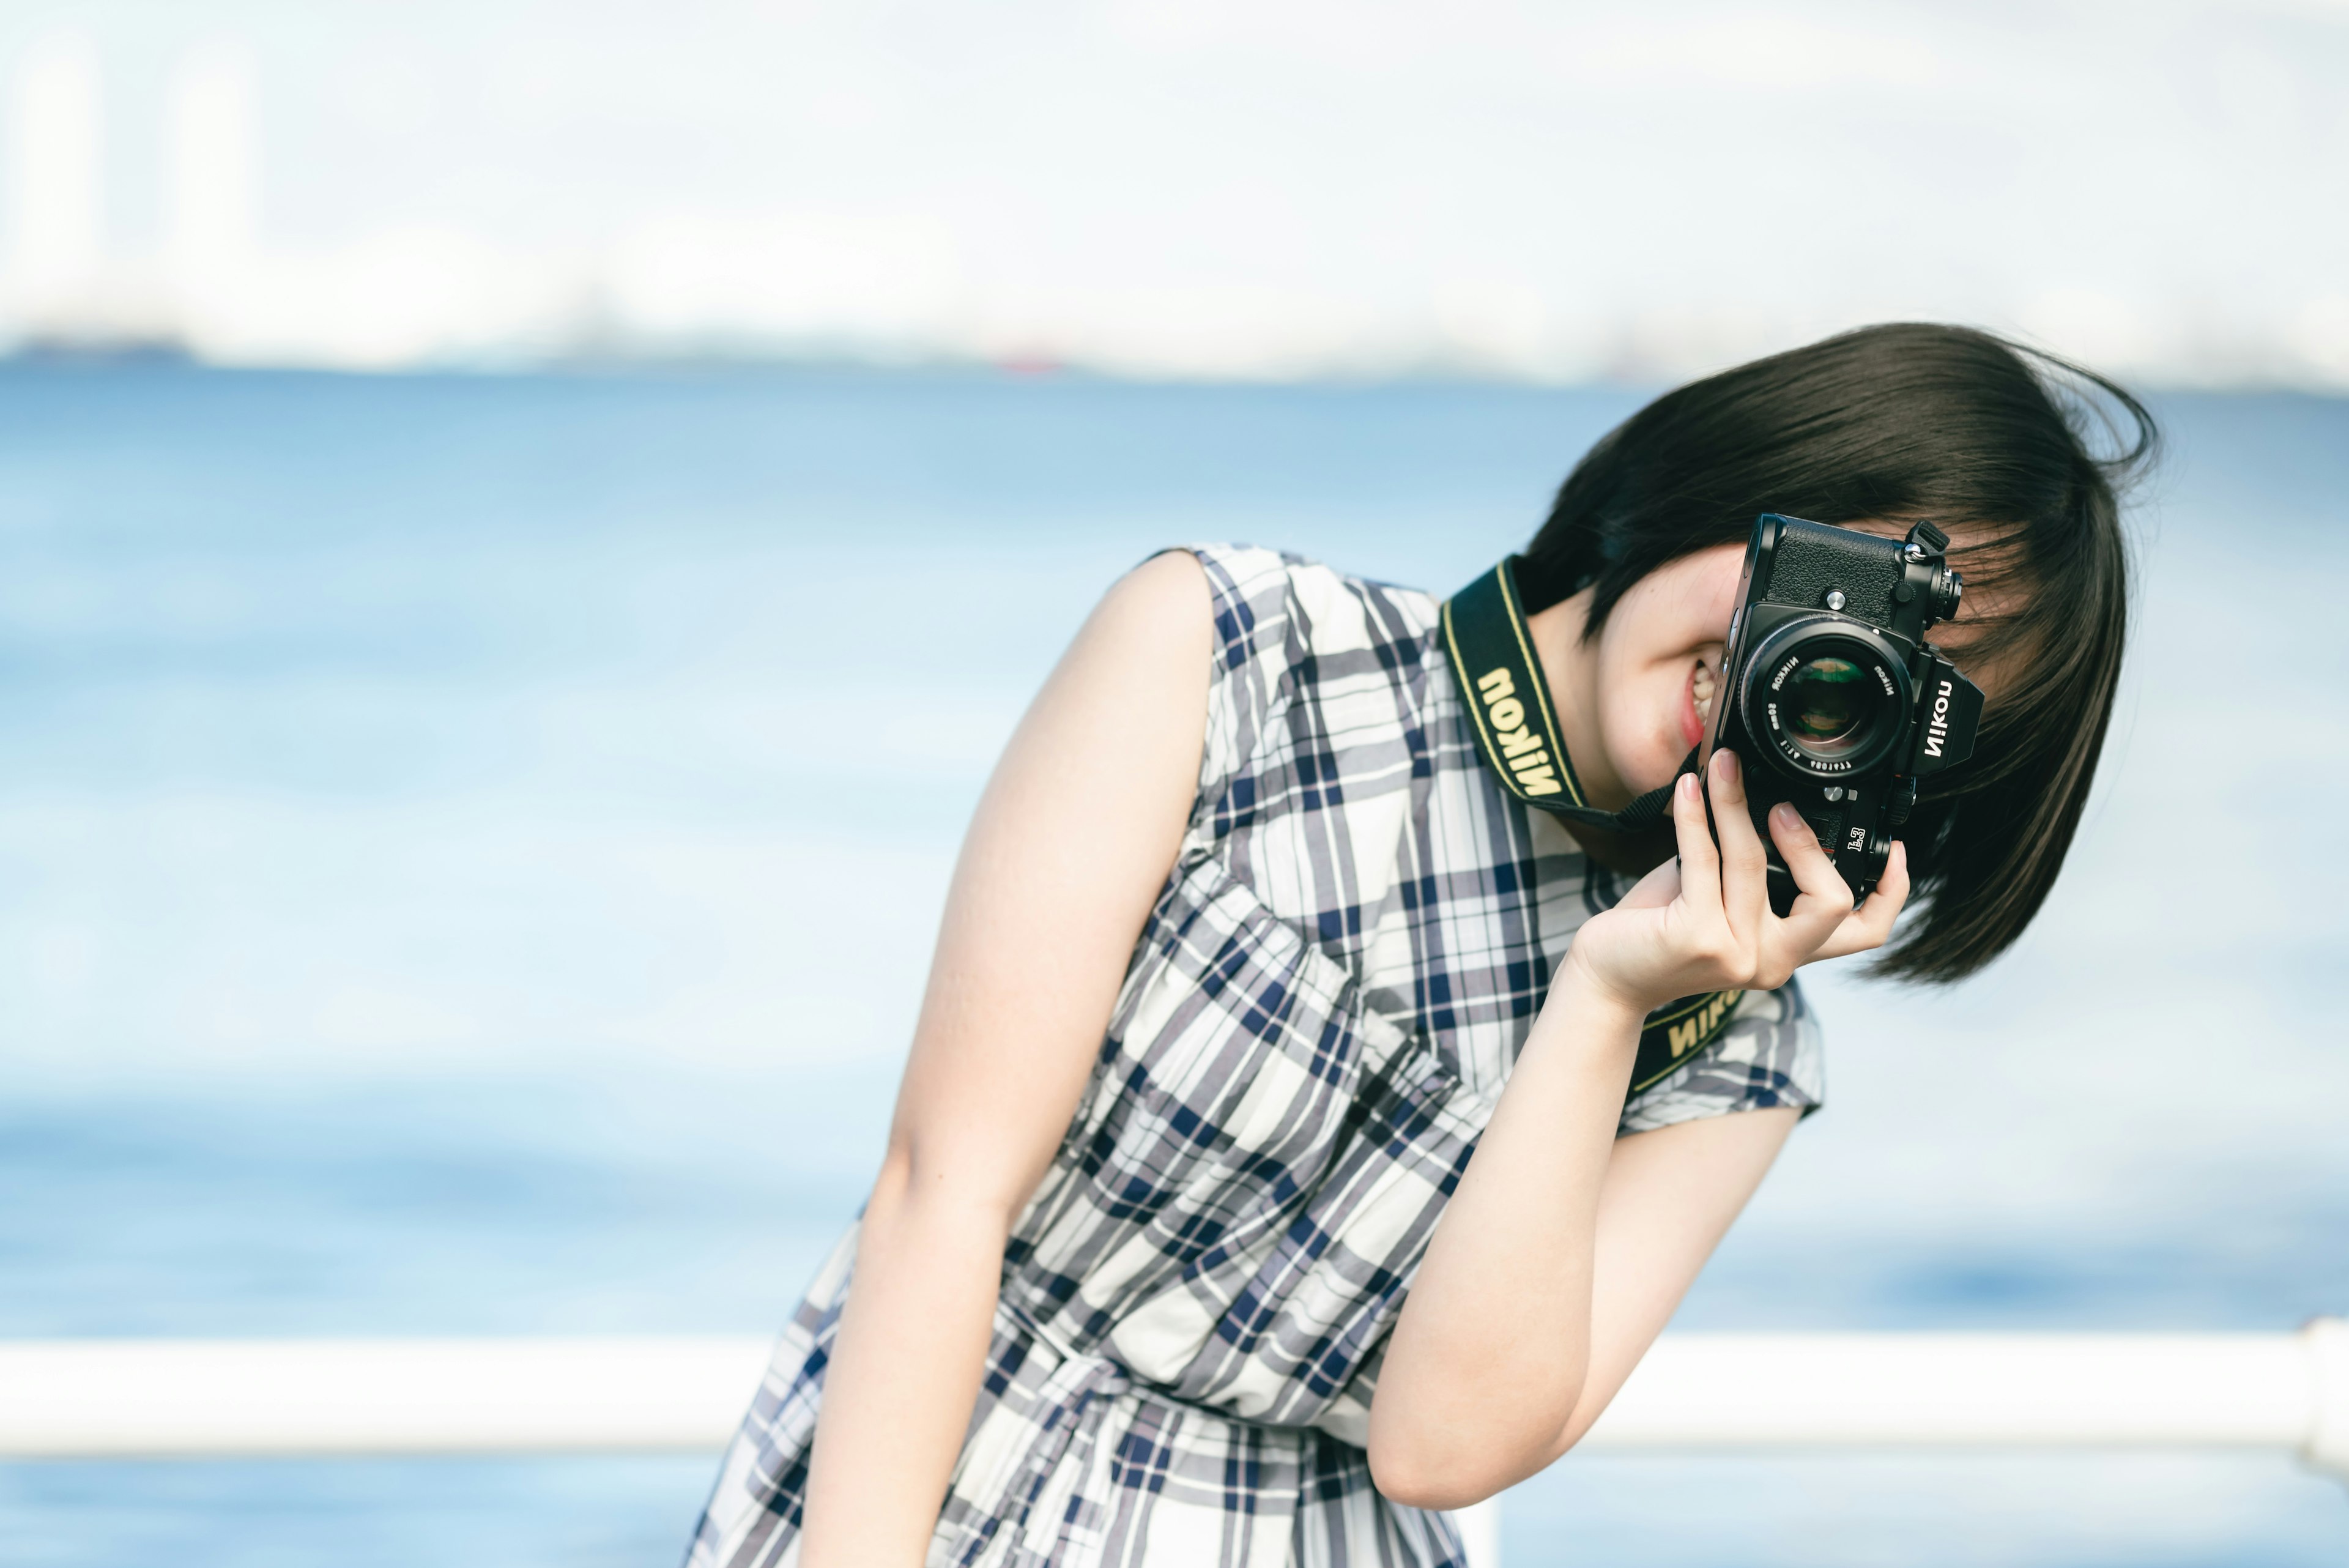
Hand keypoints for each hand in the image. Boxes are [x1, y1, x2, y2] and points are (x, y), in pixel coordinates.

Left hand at [1565, 749, 1909, 1015]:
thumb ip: (1752, 867)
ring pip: (1753, 862)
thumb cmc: (1661, 931)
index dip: (1892, 893)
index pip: (1863, 934)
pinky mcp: (1695, 938)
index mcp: (1788, 952)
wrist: (1608, 975)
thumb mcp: (1720, 900)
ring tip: (1721, 767)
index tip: (1896, 847)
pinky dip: (1696, 815)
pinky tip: (1689, 789)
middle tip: (1780, 806)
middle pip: (1831, 901)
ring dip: (1735, 803)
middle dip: (1809, 843)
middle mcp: (1770, 961)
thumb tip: (1769, 797)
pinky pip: (1703, 858)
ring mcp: (1736, 954)